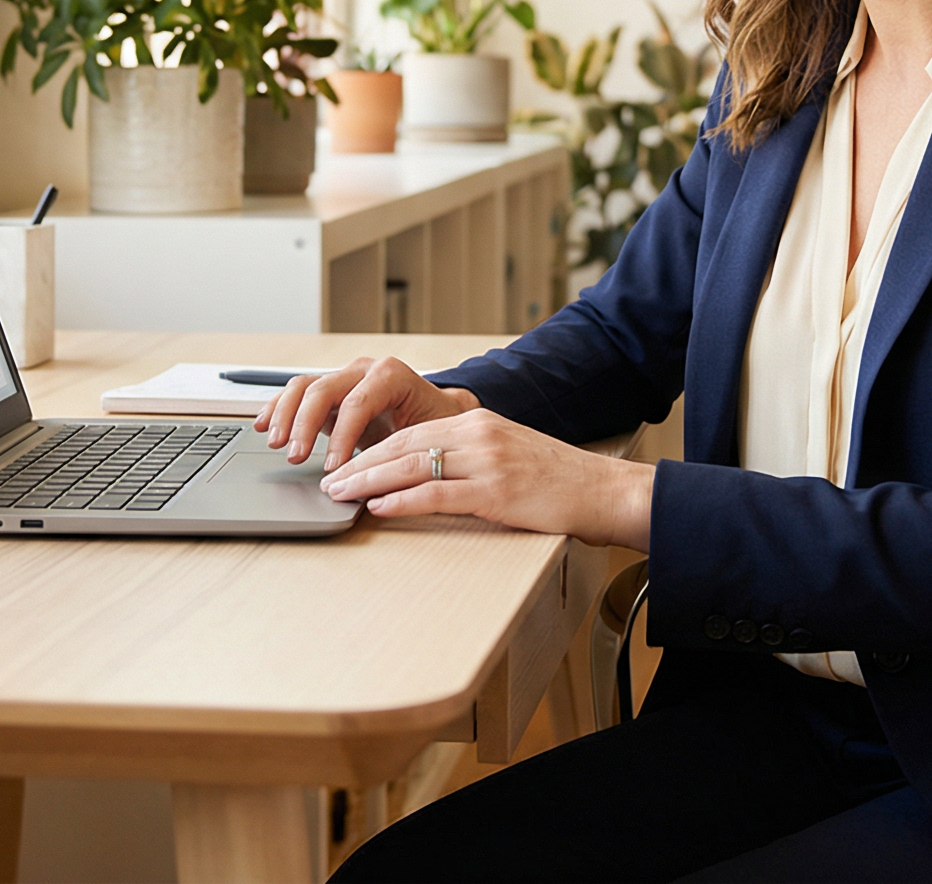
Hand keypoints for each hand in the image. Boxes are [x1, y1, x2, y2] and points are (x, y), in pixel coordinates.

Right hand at [255, 356, 478, 467]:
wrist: (438, 412)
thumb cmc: (436, 426)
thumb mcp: (428, 437)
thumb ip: (405, 452)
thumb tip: (383, 482)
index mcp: (392, 376)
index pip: (358, 402)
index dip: (342, 436)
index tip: (333, 467)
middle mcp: (364, 371)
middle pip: (324, 390)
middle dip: (305, 424)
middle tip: (295, 456)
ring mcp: (344, 378)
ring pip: (304, 386)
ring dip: (285, 415)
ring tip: (276, 444)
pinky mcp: (329, 393)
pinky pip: (297, 393)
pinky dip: (278, 407)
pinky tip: (263, 426)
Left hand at [318, 406, 654, 551]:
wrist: (603, 490)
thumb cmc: (557, 479)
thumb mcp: (508, 452)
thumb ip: (469, 454)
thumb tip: (426, 470)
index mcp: (477, 422)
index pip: (410, 431)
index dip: (371, 448)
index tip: (344, 463)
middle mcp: (478, 434)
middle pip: (402, 445)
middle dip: (359, 463)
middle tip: (328, 480)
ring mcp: (487, 461)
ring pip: (412, 467)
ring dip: (369, 481)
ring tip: (340, 494)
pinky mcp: (496, 491)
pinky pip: (437, 494)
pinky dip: (402, 501)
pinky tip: (379, 507)